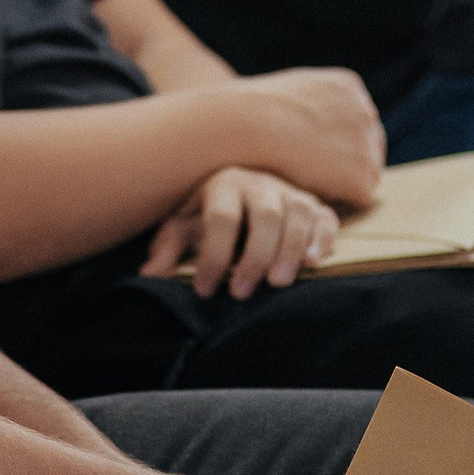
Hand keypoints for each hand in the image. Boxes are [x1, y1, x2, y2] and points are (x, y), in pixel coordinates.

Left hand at [142, 167, 341, 298]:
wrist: (240, 185)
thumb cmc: (209, 213)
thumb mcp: (184, 224)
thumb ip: (169, 246)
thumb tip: (148, 274)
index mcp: (223, 183)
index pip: (221, 218)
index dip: (213, 256)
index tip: (205, 290)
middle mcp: (259, 182)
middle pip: (265, 214)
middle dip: (255, 255)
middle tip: (242, 292)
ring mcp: (290, 191)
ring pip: (299, 213)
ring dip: (291, 249)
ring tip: (278, 282)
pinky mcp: (314, 204)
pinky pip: (325, 217)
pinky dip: (322, 238)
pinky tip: (313, 262)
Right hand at [233, 67, 385, 205]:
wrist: (251, 124)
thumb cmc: (251, 111)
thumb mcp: (287, 91)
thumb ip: (307, 105)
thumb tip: (299, 125)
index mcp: (347, 85)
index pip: (354, 120)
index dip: (335, 142)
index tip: (315, 154)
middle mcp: (365, 110)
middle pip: (367, 146)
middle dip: (346, 161)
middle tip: (314, 176)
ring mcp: (368, 142)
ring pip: (364, 173)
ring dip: (341, 182)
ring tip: (306, 182)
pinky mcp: (365, 175)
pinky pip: (358, 197)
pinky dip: (338, 200)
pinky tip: (311, 191)